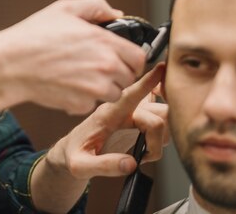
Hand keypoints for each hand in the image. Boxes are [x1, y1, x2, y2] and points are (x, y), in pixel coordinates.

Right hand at [0, 0, 146, 114]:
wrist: (10, 64)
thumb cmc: (33, 36)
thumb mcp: (65, 9)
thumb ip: (96, 6)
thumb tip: (117, 14)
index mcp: (104, 41)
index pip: (139, 57)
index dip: (131, 57)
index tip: (120, 57)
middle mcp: (104, 66)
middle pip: (129, 78)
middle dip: (117, 73)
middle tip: (97, 66)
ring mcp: (94, 89)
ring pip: (113, 94)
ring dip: (103, 88)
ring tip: (80, 75)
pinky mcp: (81, 105)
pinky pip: (91, 105)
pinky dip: (83, 99)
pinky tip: (67, 85)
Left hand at [44, 65, 168, 179]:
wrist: (71, 151)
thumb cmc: (74, 154)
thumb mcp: (80, 166)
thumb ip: (104, 166)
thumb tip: (130, 163)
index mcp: (107, 115)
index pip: (130, 95)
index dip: (146, 82)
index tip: (161, 68)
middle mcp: (122, 109)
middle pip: (157, 112)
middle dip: (158, 136)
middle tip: (146, 155)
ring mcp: (131, 112)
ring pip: (162, 114)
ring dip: (161, 135)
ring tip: (145, 152)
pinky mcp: (136, 117)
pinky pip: (159, 112)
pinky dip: (164, 123)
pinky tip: (155, 134)